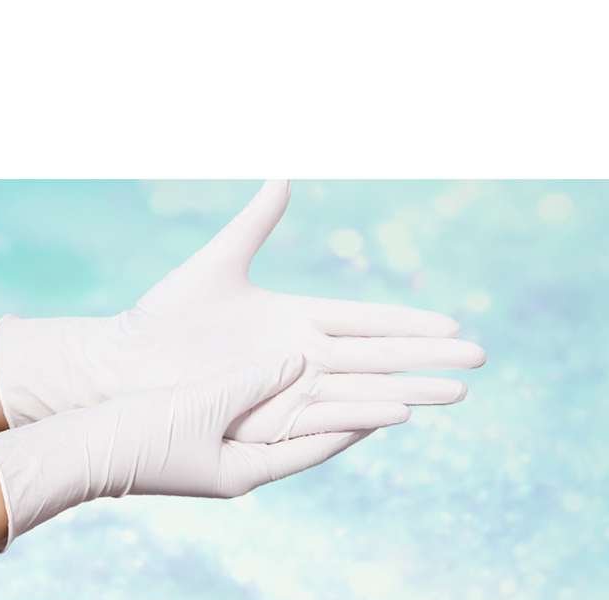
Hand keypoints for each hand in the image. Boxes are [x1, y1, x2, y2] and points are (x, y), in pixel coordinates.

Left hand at [0, 180, 484, 441]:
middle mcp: (303, 356)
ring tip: (458, 394)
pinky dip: (364, 412)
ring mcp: (289, 387)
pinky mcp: (270, 414)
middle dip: (429, 358)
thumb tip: (285, 175)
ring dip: (411, 390)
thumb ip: (257, 221)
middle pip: (379, 357)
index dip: (411, 324)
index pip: (369, 321)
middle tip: (480, 361)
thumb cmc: (167, 316)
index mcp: (298, 319)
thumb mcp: (219, 261)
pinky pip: (327, 414)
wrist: (128, 363)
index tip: (454, 324)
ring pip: (363, 389)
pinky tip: (400, 412)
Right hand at [0, 354, 376, 551]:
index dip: (361, 423)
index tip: (400, 403)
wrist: (81, 449)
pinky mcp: (204, 437)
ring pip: (283, 425)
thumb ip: (253, 381)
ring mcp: (223, 455)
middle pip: (308, 438)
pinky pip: (255, 414)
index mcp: (247, 472)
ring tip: (349, 380)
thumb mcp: (202, 406)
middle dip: (348, 415)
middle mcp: (242, 468)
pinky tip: (291, 375)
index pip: (319, 446)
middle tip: (390, 393)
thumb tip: (297, 360)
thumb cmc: (138, 436)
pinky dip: (279, 395)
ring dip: (315, 403)